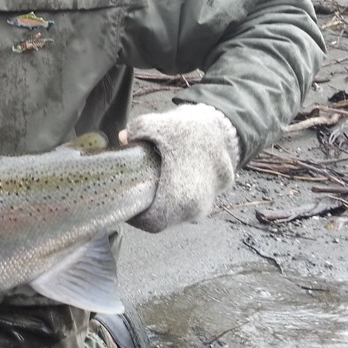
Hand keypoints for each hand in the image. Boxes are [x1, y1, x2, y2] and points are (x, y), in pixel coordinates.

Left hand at [122, 103, 240, 232]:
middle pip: (163, 219)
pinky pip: (192, 203)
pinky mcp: (215, 196)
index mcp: (178, 198)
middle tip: (135, 192)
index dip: (136, 216)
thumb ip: (133, 132)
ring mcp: (208, 204)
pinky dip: (180, 195)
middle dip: (148, 207)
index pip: (150, 223)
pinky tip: (171, 179)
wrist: (225, 126)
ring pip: (178, 212)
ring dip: (165, 202)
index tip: (127, 203)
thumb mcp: (153, 125)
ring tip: (152, 184)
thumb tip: (122, 138)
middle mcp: (196, 208)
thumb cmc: (187, 129)